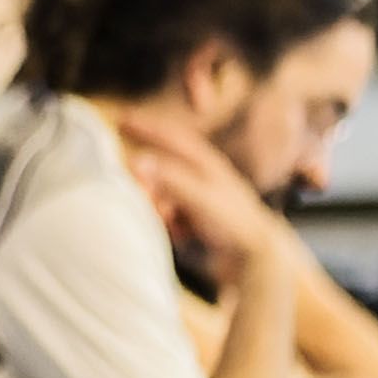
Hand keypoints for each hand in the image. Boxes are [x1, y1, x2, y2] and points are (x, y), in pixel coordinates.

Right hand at [119, 116, 282, 269]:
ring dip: (157, 207)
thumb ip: (170, 179)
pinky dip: (168, 224)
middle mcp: (202, 177)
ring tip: (168, 220)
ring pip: (161, 195)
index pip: (172, 137)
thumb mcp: (200, 197)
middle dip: (147, 183)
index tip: (120, 119)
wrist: (256, 258)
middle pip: (160, 170)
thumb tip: (135, 161)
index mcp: (206, 164)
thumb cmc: (234, 223)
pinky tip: (179, 235)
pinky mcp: (196, 221)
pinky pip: (168, 217)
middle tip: (143, 197)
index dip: (146, 127)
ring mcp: (198, 199)